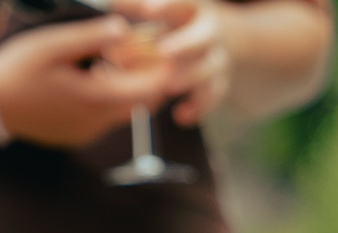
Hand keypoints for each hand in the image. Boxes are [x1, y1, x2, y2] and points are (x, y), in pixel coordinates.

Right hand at [0, 13, 192, 149]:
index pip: (149, 90)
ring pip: (124, 111)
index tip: (163, 50)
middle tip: (138, 52)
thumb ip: (90, 37)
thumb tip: (123, 28)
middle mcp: (97, 122)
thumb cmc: (18, 68)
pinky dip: (107, 99)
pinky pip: (105, 119)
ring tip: (108, 61)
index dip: (161, 69)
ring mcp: (88, 133)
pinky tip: (89, 78)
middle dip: (147, 78)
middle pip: (143, 103)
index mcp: (95, 98)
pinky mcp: (79, 137)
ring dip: (125, 88)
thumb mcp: (52, 44)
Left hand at [121, 0, 232, 125]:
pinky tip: (179, 116)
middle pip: (202, 39)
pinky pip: (211, 98)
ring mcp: (217, 60)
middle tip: (163, 52)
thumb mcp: (164, 10)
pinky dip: (197, 108)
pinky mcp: (219, 84)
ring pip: (208, 71)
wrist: (225, 40)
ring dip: (188, 78)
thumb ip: (139, 10)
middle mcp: (209, 34)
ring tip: (166, 86)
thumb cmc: (181, 24)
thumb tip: (112, 5)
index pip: (183, 4)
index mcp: (194, 10)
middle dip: (184, 45)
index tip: (146, 10)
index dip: (166, 6)